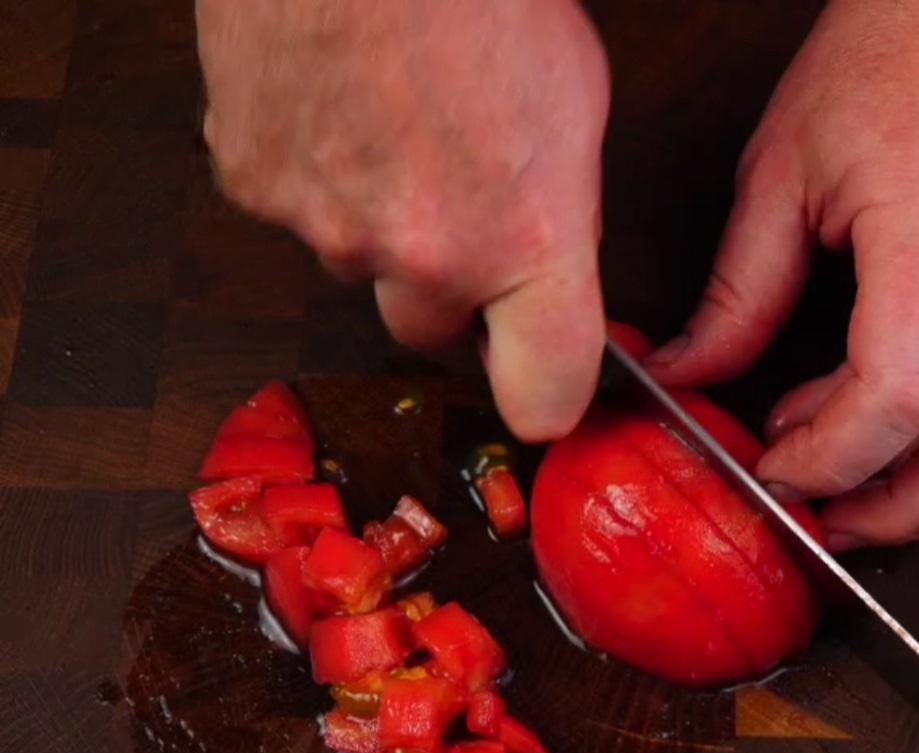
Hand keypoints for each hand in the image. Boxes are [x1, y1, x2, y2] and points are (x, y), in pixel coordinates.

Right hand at [196, 0, 610, 441]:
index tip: (546, 382)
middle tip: (458, 202)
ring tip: (396, 126)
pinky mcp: (255, 188)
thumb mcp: (576, 101)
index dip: (547, 396)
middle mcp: (424, 254)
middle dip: (449, 288)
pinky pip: (296, 212)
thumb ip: (560, 213)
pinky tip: (339, 109)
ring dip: (379, 223)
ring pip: (359, 268)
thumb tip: (548, 262)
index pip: (546, 398)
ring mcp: (328, 228)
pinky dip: (317, 176)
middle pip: (433, 333)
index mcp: (524, 237)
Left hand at [646, 0, 918, 548]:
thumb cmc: (887, 50)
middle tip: (828, 524)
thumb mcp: (781, 167)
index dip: (832, 456)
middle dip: (908, 507)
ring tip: (841, 481)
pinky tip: (865, 408)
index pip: (900, 392)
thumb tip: (691, 374)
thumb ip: (738, 289)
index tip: (772, 470)